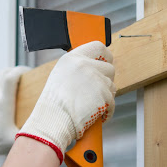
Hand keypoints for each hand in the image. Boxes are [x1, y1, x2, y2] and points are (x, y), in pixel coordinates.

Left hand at [0, 66, 30, 166]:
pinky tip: (10, 86)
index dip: (20, 70)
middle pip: (4, 73)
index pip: (10, 77)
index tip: (30, 73)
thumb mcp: (17, 137)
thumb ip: (32, 132)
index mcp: (3, 102)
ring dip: (9, 73)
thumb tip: (50, 126)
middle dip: (17, 70)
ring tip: (19, 77)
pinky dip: (2, 79)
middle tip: (27, 75)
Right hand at [16, 41, 115, 163]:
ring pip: (112, 87)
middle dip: (106, 81)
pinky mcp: (104, 95)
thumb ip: (78, 69)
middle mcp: (85, 65)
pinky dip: (106, 111)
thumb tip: (94, 68)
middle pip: (109, 68)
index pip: (98, 47)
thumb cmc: (54, 104)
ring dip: (105, 97)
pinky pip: (112, 102)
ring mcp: (96, 79)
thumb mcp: (61, 76)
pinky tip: (94, 115)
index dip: (105, 56)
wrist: (54, 120)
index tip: (106, 63)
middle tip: (96, 92)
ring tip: (90, 106)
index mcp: (73, 58)